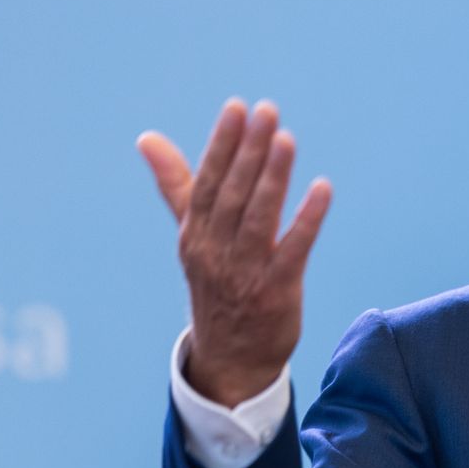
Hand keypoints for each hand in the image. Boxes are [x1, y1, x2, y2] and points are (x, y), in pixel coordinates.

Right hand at [137, 98, 331, 406]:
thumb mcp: (193, 236)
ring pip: (259, 218)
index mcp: (195, 234)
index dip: (221, 145)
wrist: (230, 359)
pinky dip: (307, 219)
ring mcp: (246, 272)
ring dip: (274, 178)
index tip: (236, 108)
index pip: (206, 182)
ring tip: (286, 139)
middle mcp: (215, 251)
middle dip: (249, 151)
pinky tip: (322, 189)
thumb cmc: (216, 284)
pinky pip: (293, 250)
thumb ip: (177, 185)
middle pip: (232, 194)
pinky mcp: (277, 291)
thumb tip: (146, 137)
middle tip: (267, 111)